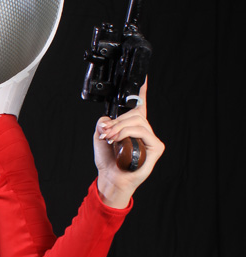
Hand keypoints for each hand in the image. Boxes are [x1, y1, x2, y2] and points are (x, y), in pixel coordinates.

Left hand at [93, 80, 164, 208]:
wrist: (110, 177)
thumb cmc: (108, 160)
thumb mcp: (100, 136)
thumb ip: (104, 123)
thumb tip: (109, 119)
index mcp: (132, 126)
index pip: (140, 106)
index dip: (142, 92)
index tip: (144, 78)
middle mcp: (144, 130)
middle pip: (135, 113)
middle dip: (118, 121)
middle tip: (106, 132)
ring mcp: (151, 139)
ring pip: (137, 122)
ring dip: (120, 128)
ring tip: (110, 138)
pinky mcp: (156, 147)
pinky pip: (142, 132)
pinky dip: (127, 134)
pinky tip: (119, 142)